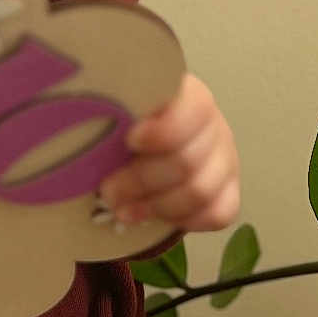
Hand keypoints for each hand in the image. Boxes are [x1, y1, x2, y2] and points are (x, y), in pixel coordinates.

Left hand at [98, 73, 240, 233]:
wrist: (144, 144)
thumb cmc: (126, 122)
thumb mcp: (119, 109)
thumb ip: (114, 112)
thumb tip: (88, 128)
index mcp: (189, 96)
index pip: (194, 109)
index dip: (163, 131)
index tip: (129, 141)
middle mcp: (213, 126)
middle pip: (187, 161)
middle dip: (141, 181)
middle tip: (107, 190)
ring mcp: (225, 161)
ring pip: (200, 192)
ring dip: (155, 206)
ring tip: (122, 210)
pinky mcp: (229, 192)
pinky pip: (219, 214)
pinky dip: (185, 220)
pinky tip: (155, 218)